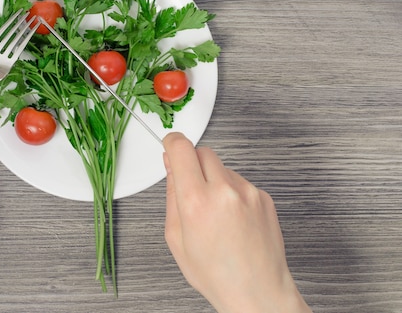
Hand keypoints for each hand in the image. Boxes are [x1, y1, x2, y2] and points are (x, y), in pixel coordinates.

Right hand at [162, 133, 310, 312]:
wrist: (257, 291)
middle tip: (192, 188)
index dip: (172, 142)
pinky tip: (232, 219)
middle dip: (192, 163)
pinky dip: (232, 193)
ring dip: (213, 180)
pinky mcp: (263, 196)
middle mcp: (224, 191)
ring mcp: (247, 192)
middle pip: (202, 152)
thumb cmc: (216, 273)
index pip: (181, 148)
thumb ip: (171, 195)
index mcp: (196, 202)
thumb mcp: (176, 237)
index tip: (170, 144)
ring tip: (215, 214)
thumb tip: (171, 166)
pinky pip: (240, 182)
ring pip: (222, 167)